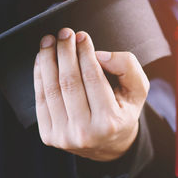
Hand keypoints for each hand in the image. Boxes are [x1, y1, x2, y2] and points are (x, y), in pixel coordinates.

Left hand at [33, 28, 148, 160]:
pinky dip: (39, 76)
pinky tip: (42, 59)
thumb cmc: (124, 110)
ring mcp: (64, 136)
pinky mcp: (49, 136)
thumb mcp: (138, 89)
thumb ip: (127, 67)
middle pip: (70, 82)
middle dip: (65, 52)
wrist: (110, 143)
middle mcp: (85, 132)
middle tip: (64, 33)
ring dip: (48, 60)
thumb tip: (99, 55)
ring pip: (51, 89)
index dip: (85, 53)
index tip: (81, 36)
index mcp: (110, 122)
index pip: (93, 78)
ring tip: (50, 41)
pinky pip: (40, 100)